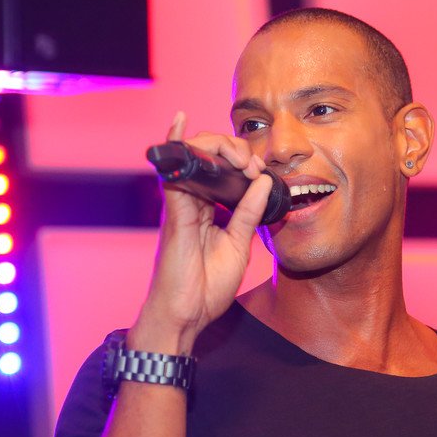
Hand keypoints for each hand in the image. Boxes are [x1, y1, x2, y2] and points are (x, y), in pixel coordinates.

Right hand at [133, 111, 272, 352]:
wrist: (187, 314)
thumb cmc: (207, 287)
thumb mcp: (239, 245)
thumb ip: (249, 213)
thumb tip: (263, 182)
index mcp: (210, 210)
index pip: (224, 172)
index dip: (244, 162)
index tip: (262, 171)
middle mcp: (193, 202)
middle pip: (210, 159)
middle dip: (234, 150)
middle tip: (252, 163)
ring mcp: (182, 204)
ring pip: (194, 159)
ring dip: (218, 147)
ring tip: (238, 155)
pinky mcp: (174, 211)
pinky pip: (173, 172)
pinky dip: (176, 144)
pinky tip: (180, 121)